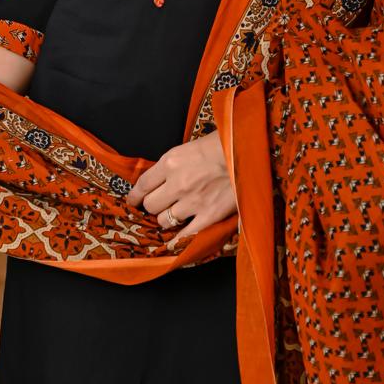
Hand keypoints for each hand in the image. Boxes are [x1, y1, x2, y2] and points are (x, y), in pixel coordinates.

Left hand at [124, 131, 236, 248]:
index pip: (142, 184)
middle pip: (151, 206)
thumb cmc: (222, 144)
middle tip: (159, 206)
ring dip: (167, 220)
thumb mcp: (190, 147)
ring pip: (164, 221)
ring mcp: (193, 202)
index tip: (133, 201)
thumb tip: (160, 180)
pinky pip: (185, 235)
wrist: (249, 152)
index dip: (135, 196)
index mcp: (171, 162)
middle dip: (153, 206)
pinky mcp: (209, 216)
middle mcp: (177, 183)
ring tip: (175, 216)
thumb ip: (173, 165)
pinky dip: (179, 238)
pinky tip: (178, 239)